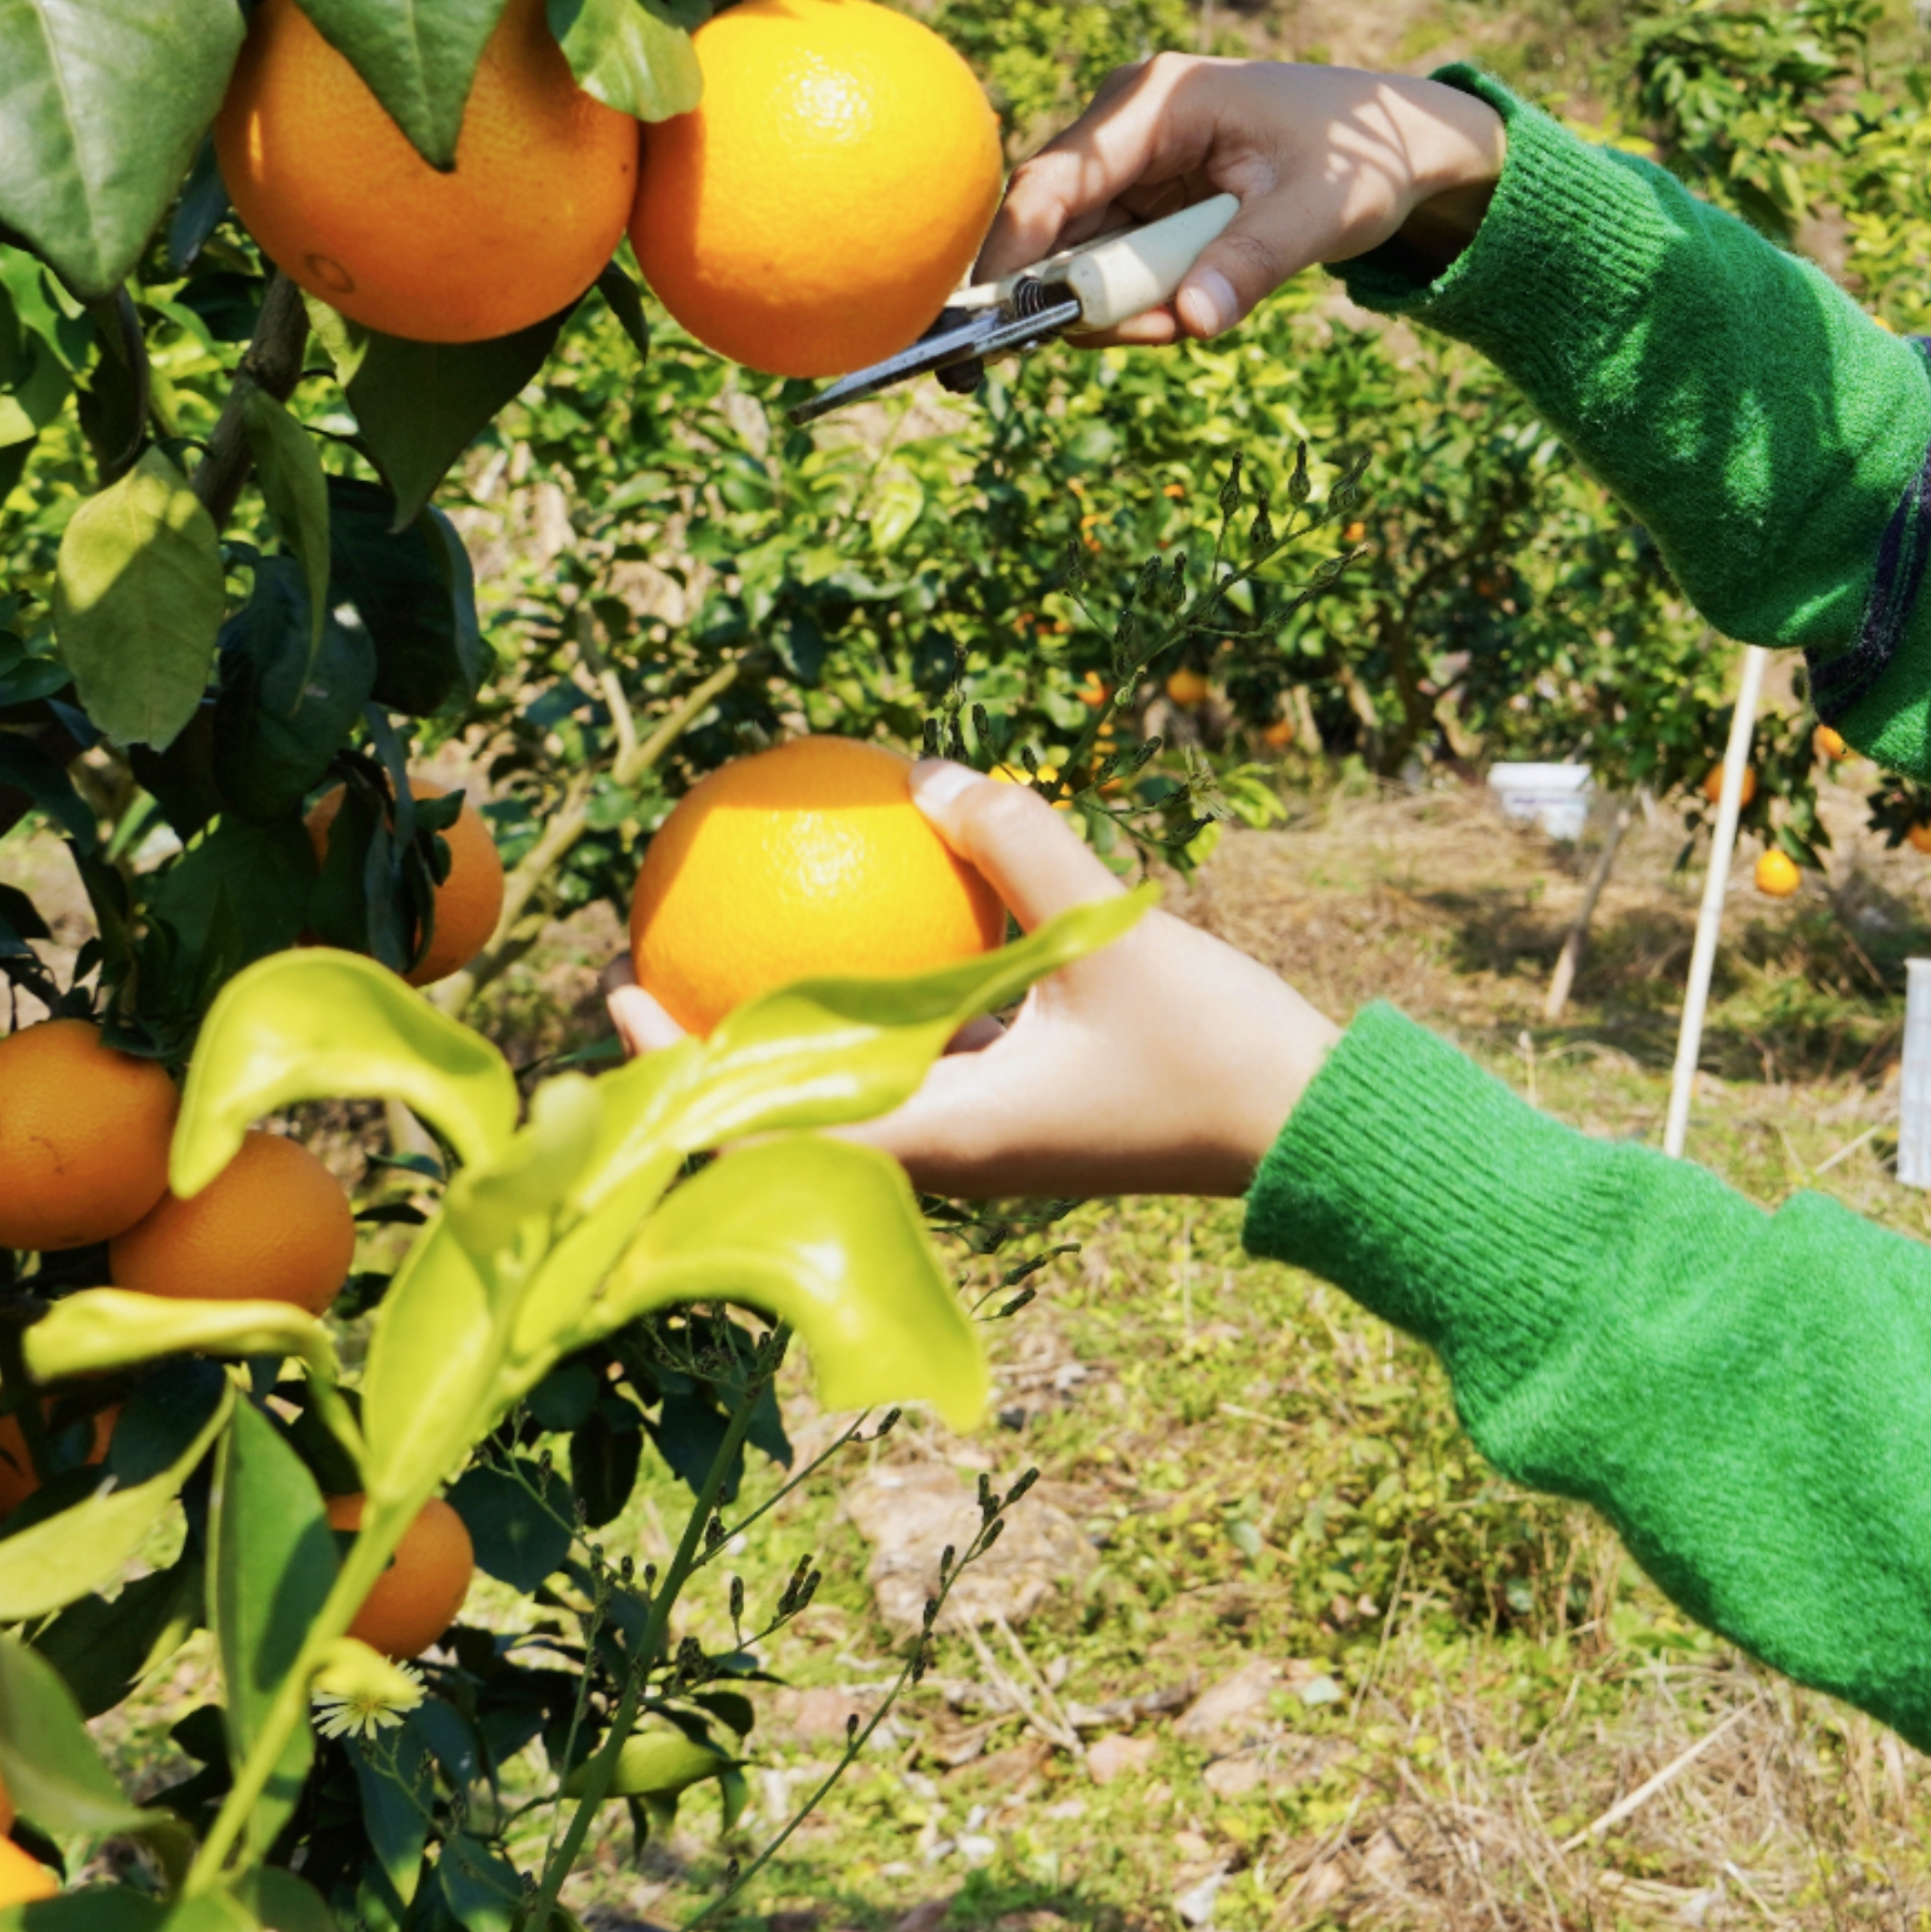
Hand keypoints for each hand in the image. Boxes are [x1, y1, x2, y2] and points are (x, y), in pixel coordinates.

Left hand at [604, 765, 1344, 1199]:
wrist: (1311, 1131)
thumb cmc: (1212, 1053)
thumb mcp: (1112, 938)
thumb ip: (1019, 847)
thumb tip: (926, 775)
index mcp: (945, 1139)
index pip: (764, 1117)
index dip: (674, 1059)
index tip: (619, 982)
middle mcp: (949, 1156)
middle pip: (784, 1106)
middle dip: (705, 1039)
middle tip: (647, 951)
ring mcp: (989, 1143)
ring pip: (852, 1087)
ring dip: (787, 1027)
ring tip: (738, 942)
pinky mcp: (1029, 1119)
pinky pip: (924, 1064)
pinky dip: (878, 1014)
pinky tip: (881, 937)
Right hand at [972, 58, 1505, 345]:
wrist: (1391, 142)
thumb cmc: (1358, 158)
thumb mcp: (1318, 212)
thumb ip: (1253, 262)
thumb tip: (1193, 320)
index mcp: (1157, 100)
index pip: (1056, 178)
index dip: (1017, 250)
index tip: (1000, 320)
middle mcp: (1124, 122)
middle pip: (1054, 224)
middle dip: (1084, 296)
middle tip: (1153, 337)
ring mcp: (1128, 160)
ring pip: (1077, 251)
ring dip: (1117, 305)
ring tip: (1186, 322)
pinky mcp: (1139, 195)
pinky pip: (1109, 259)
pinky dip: (1137, 297)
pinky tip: (1190, 307)